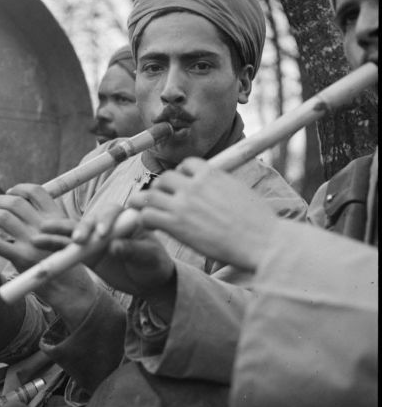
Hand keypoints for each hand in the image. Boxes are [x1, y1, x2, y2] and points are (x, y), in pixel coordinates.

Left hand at [0, 184, 65, 273]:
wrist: (71, 286)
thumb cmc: (64, 259)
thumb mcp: (64, 233)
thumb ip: (48, 220)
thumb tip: (25, 206)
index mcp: (57, 216)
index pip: (36, 191)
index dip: (19, 189)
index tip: (9, 192)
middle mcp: (45, 225)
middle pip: (16, 202)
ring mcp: (33, 241)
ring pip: (3, 218)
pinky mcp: (23, 258)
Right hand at [33, 204, 175, 299]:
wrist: (148, 281)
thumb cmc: (153, 264)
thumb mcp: (149, 257)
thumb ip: (132, 250)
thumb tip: (114, 246)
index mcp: (126, 219)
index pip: (114, 213)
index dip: (106, 220)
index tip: (103, 235)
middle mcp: (108, 224)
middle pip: (91, 220)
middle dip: (81, 228)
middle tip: (77, 240)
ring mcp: (95, 237)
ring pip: (74, 231)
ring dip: (59, 233)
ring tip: (41, 236)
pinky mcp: (85, 251)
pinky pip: (67, 247)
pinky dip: (54, 245)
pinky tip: (39, 244)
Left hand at [128, 157, 279, 270]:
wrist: (262, 241)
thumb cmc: (259, 222)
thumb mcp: (240, 190)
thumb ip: (222, 184)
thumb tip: (221, 186)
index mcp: (211, 174)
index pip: (186, 164)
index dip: (180, 175)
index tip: (180, 187)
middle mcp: (194, 185)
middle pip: (164, 178)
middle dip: (161, 189)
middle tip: (161, 202)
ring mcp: (184, 204)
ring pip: (149, 194)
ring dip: (145, 202)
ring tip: (145, 211)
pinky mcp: (177, 225)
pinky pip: (148, 216)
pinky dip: (145, 220)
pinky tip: (151, 227)